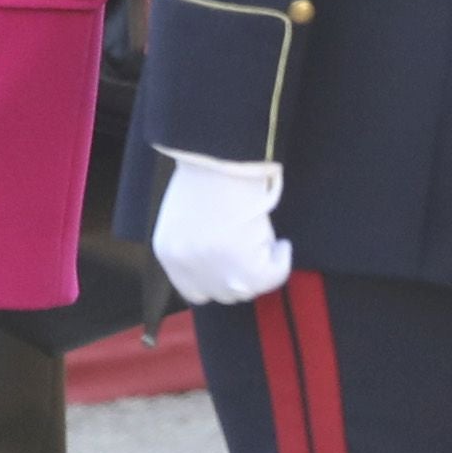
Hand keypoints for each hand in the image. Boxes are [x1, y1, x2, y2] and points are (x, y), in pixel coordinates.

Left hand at [150, 152, 294, 305]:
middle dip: (242, 276)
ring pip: (249, 289)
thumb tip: (226, 258)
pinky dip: (282, 260)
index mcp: (168, 253)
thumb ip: (198, 244)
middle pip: (223, 293)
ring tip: (269, 242)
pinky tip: (282, 243)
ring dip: (262, 267)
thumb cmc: (205, 174)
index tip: (235, 267)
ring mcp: (216, 273)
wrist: (218, 159)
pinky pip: (274, 276)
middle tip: (256, 253)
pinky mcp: (244, 268)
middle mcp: (187, 269)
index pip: (193, 291)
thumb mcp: (188, 217)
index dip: (217, 283)